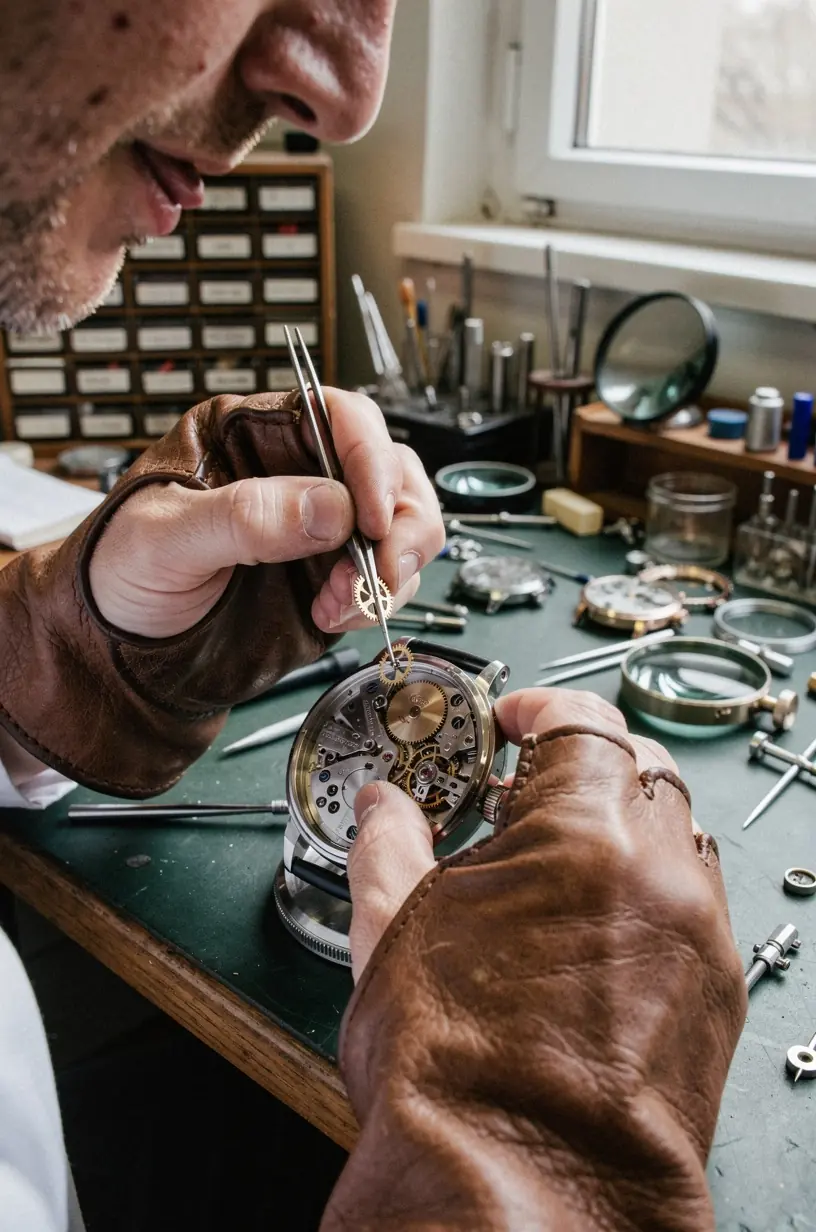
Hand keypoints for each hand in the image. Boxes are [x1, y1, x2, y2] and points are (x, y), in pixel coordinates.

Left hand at [88, 388, 443, 638]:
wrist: (114, 644)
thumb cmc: (119, 570)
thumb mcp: (165, 539)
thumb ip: (245, 518)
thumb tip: (332, 506)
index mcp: (256, 434)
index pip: (341, 418)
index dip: (371, 460)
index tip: (373, 517)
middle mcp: (301, 473)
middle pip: (391, 469)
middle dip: (399, 522)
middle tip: (380, 568)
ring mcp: (322, 526)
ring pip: (403, 523)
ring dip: (393, 566)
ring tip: (346, 601)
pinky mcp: (333, 575)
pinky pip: (387, 578)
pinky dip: (378, 599)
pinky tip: (336, 615)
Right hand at [328, 690, 745, 1230]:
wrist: (516, 1193)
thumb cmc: (455, 1076)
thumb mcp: (394, 931)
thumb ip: (389, 843)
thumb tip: (383, 807)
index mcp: (582, 835)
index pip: (584, 719)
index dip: (543, 708)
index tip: (515, 722)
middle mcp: (661, 872)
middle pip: (641, 766)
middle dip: (586, 763)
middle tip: (529, 794)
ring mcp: (699, 932)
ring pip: (676, 832)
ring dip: (623, 825)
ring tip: (559, 865)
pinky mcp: (716, 988)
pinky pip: (694, 901)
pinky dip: (649, 887)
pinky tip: (595, 927)